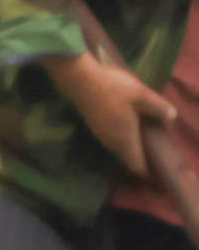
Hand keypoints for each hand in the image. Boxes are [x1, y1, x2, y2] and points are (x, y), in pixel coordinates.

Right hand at [55, 49, 175, 182]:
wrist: (79, 80)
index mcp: (125, 138)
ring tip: (142, 134)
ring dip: (130, 145)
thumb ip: (158, 107)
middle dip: (139, 156)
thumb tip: (172, 116)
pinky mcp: (94, 125)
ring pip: (119, 147)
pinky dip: (122, 137)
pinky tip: (127, 123)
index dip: (146, 169)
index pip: (136, 164)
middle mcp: (111, 141)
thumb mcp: (141, 95)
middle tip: (153, 147)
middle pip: (127, 157)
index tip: (155, 168)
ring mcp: (101, 134)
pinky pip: (112, 138)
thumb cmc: (112, 89)